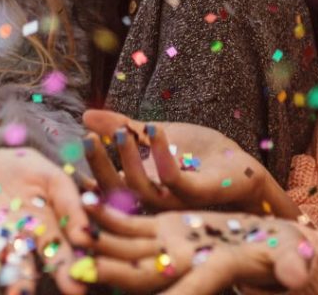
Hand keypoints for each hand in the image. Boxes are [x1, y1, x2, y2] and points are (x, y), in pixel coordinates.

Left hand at [0, 146, 89, 294]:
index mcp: (45, 233)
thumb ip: (70, 204)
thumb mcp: (56, 180)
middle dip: (21, 283)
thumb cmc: (33, 173)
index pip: (57, 256)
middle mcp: (17, 243)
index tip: (76, 287)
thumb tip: (84, 235)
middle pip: (21, 267)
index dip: (65, 270)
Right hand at [82, 110, 297, 215]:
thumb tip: (85, 114)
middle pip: (118, 194)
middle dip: (101, 166)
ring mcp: (177, 202)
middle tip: (90, 138)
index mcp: (143, 190)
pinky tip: (155, 129)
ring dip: (129, 159)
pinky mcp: (200, 194)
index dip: (89, 173)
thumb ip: (123, 127)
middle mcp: (156, 202)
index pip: (108, 189)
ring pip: (143, 190)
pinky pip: (176, 182)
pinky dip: (162, 156)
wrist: (240, 166)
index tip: (77, 147)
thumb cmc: (197, 155)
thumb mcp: (154, 136)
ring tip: (123, 130)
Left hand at [89, 206, 313, 294]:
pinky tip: (87, 200)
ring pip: (129, 249)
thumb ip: (290, 267)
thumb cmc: (288, 255)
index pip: (186, 290)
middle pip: (142, 273)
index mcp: (214, 270)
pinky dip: (110, 214)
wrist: (275, 245)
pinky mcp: (167, 228)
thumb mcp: (291, 260)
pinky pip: (133, 225)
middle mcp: (186, 264)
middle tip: (80, 269)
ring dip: (101, 241)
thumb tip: (294, 276)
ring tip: (72, 230)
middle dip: (111, 272)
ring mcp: (173, 246)